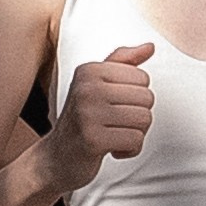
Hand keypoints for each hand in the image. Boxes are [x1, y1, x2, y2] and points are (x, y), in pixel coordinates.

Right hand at [50, 42, 155, 187]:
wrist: (56, 158)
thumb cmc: (82, 121)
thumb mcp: (97, 85)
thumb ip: (123, 63)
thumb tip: (150, 46)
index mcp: (89, 70)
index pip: (142, 77)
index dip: (135, 98)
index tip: (114, 107)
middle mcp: (87, 88)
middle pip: (147, 98)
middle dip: (137, 117)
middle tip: (114, 124)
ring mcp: (88, 113)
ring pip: (144, 119)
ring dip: (134, 134)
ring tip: (113, 135)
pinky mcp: (93, 139)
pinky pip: (135, 140)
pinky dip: (130, 150)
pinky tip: (111, 149)